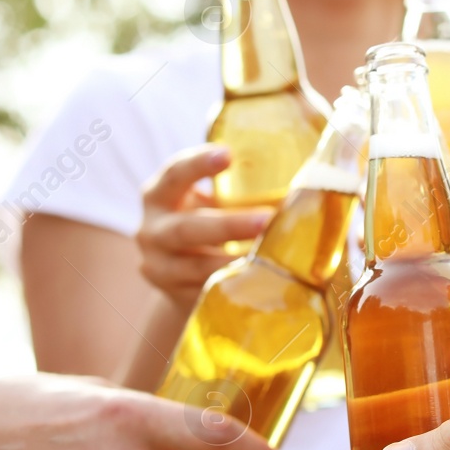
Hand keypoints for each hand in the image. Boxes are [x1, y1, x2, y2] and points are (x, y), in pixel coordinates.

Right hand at [137, 145, 273, 307]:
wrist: (174, 275)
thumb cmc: (200, 223)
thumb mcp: (203, 202)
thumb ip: (229, 191)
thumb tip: (298, 179)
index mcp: (157, 196)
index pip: (174, 174)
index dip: (198, 164)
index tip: (228, 155)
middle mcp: (151, 230)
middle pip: (186, 228)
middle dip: (229, 225)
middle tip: (267, 219)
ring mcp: (159, 267)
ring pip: (198, 267)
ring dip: (236, 261)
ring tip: (272, 256)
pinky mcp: (173, 295)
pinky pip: (207, 289)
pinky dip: (234, 283)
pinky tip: (261, 279)